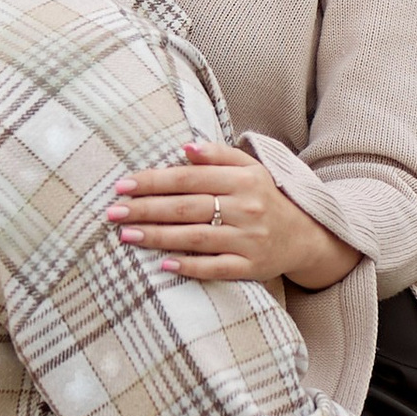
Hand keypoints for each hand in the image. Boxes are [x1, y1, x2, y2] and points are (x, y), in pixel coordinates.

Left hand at [107, 138, 359, 289]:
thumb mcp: (249, 168)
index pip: (188, 178)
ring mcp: (248, 240)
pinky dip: (190, 266)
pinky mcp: (251, 267)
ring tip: (126, 235)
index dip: (152, 181)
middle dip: (146, 209)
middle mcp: (246, 208)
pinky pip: (216, 267)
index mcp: (243, 180)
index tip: (122, 186)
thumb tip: (185, 148)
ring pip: (195, 237)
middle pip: (186, 208)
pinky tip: (164, 264)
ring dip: (158, 237)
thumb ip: (218, 155)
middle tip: (113, 212)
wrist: (303, 236)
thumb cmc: (264, 198)